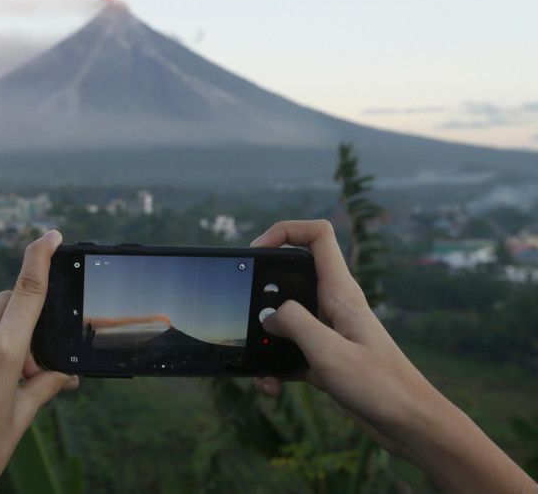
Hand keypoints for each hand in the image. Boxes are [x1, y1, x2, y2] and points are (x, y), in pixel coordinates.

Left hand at [0, 230, 78, 493]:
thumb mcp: (21, 417)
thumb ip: (44, 385)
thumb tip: (64, 374)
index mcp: (1, 351)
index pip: (26, 290)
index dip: (39, 257)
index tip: (50, 235)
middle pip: (7, 304)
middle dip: (26, 321)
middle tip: (33, 368)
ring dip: (3, 340)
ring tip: (6, 388)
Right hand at [251, 220, 535, 493]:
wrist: (412, 426)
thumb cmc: (380, 386)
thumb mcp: (327, 352)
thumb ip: (293, 323)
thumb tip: (267, 316)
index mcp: (340, 292)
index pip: (316, 235)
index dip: (284, 231)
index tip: (257, 252)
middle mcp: (334, 305)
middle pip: (290, 276)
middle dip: (262, 292)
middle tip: (245, 312)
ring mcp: (329, 332)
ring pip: (285, 320)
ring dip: (266, 339)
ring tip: (258, 364)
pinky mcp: (326, 358)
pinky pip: (290, 352)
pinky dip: (275, 367)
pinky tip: (272, 387)